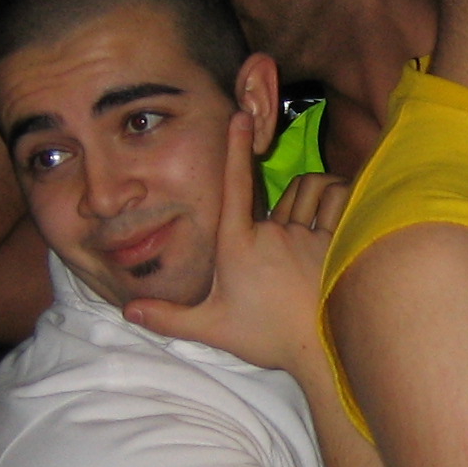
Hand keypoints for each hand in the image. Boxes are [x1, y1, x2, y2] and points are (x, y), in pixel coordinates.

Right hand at [121, 113, 342, 374]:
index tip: (239, 116)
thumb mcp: (211, 327)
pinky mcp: (335, 241)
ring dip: (312, 199)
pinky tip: (340, 219)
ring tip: (312, 231)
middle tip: (288, 254)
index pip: (233, 186)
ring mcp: (305, 234)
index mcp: (237, 245)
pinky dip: (339, 199)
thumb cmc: (265, 338)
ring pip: (312, 191)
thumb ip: (170, 316)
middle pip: (279, 194)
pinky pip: (339, 202)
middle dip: (284, 209)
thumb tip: (127, 311)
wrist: (317, 350)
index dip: (234, 148)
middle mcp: (271, 232)